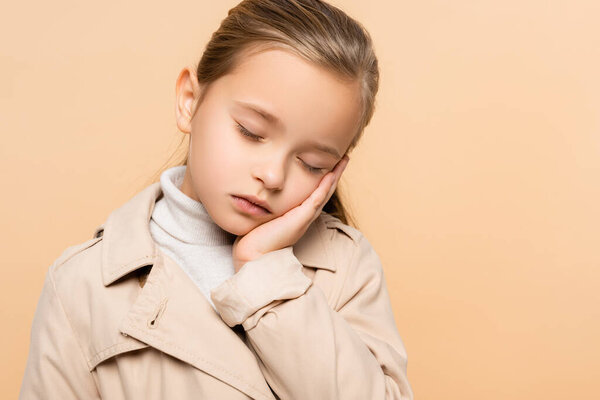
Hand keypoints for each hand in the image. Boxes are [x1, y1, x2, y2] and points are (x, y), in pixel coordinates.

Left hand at [232, 154, 349, 272]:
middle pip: (326, 189)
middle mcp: (306, 214)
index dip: (325, 176)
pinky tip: (330, 175)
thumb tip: (262, 189)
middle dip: (336, 172)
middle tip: (344, 156)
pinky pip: (316, 200)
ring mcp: (305, 217)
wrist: (256, 254)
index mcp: (300, 213)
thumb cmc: (257, 237)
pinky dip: (324, 187)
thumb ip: (270, 203)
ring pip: (325, 192)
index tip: (330, 162)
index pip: (316, 191)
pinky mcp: (301, 219)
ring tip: (343, 160)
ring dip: (335, 176)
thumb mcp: (267, 214)